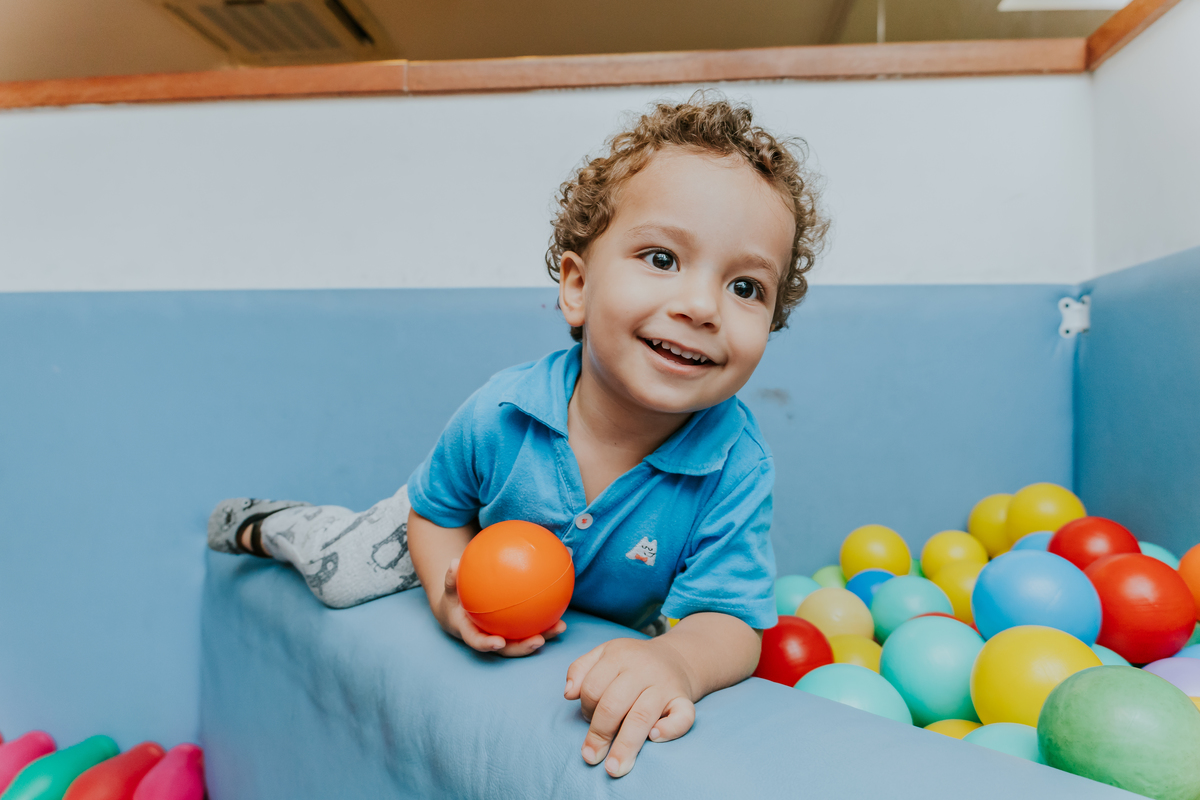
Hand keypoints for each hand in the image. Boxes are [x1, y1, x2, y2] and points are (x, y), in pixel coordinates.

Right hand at [435, 558, 566, 657]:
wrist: (459, 613)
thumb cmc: (454, 601)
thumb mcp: (450, 591)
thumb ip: (451, 579)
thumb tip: (454, 562)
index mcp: (472, 633)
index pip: (478, 642)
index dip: (488, 645)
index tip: (499, 643)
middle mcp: (490, 638)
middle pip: (508, 648)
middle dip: (524, 647)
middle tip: (539, 641)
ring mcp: (504, 636)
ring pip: (524, 640)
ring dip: (544, 635)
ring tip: (560, 627)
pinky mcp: (515, 630)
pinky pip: (530, 626)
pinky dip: (545, 620)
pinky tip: (561, 609)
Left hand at [563, 637, 697, 777]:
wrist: (676, 658)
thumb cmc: (632, 662)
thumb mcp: (603, 654)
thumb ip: (580, 669)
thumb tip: (569, 694)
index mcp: (619, 656)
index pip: (593, 687)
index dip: (586, 708)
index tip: (587, 720)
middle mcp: (643, 669)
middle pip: (614, 704)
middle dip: (599, 734)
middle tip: (591, 756)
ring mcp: (665, 685)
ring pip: (642, 716)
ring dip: (625, 745)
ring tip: (614, 768)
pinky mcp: (684, 699)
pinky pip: (683, 716)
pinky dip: (669, 729)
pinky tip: (654, 738)